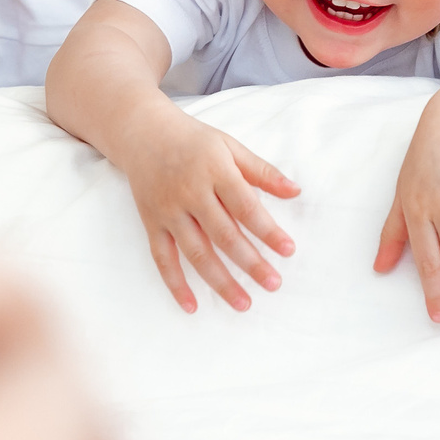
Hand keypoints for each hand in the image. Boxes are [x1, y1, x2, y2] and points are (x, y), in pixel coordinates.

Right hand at [125, 108, 298, 312]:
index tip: (288, 250)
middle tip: (274, 284)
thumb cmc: (194, 141)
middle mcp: (190, 192)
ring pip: (196, 253)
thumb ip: (262, 171)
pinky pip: (163, 258)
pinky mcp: (151, 223)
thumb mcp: (230, 146)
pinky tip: (192, 306)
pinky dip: (175, 284)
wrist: (143, 133)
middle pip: (224, 235)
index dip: (268, 231)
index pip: (246, 206)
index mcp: (214, 170)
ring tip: (244, 303)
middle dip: (251, 263)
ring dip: (220, 281)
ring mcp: (168, 210)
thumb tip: (296, 191)